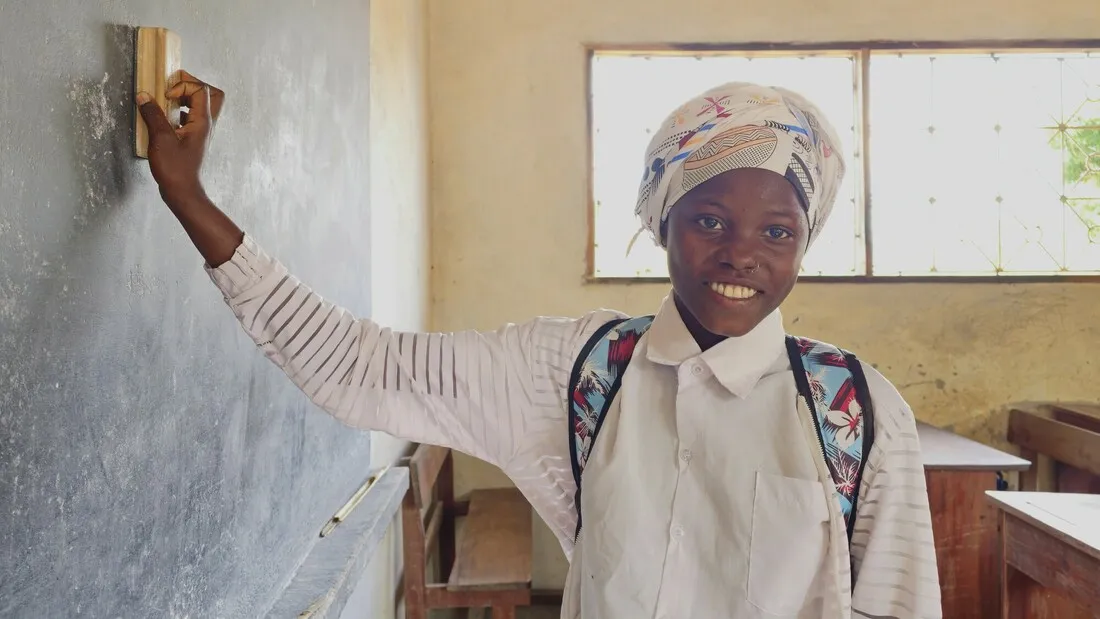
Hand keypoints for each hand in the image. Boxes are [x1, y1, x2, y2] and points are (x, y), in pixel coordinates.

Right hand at [136, 71, 241, 266]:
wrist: (182, 191)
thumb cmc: (174, 168)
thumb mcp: (161, 138)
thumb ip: (153, 114)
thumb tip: (144, 96)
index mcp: (203, 121)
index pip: (201, 89)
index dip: (183, 86)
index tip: (166, 96)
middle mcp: (206, 125)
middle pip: (210, 94)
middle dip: (191, 86)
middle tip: (172, 88)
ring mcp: (201, 132)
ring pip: (201, 106)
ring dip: (184, 98)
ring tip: (166, 101)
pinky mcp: (193, 139)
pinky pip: (190, 117)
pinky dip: (179, 112)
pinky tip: (164, 117)